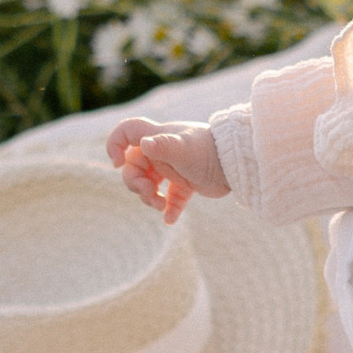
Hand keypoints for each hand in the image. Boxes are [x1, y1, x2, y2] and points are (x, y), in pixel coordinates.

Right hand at [107, 117, 226, 221]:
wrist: (237, 164)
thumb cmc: (208, 151)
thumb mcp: (183, 149)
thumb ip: (163, 145)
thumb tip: (144, 145)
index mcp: (156, 137)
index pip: (126, 132)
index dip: (114, 145)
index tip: (118, 163)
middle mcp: (162, 151)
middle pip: (133, 166)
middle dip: (136, 183)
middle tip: (150, 193)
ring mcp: (173, 168)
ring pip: (149, 184)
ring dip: (150, 198)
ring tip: (162, 205)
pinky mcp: (186, 184)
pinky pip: (170, 199)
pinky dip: (169, 209)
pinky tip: (170, 219)